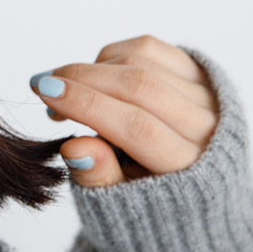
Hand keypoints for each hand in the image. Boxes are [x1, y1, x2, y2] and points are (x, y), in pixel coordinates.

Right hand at [29, 34, 220, 187]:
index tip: (44, 91)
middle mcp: (210, 128)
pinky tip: (96, 75)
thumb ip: (98, 176)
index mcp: (191, 168)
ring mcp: (210, 96)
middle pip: (139, 87)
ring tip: (67, 88)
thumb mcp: (123, 202)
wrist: (201, 188)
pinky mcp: (202, 73)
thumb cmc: (152, 197)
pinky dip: (114, 55)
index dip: (87, 104)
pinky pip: (151, 49)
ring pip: (143, 62)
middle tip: (42, 85)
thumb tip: (73, 147)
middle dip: (82, 79)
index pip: (136, 126)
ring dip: (94, 68)